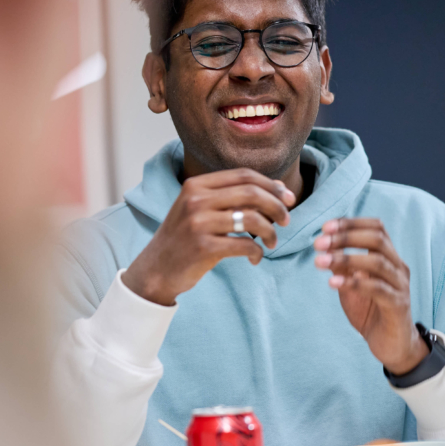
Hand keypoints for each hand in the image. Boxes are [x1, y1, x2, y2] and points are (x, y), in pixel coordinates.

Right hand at [122, 168, 295, 305]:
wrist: (156, 269)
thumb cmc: (184, 239)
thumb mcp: (199, 210)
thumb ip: (231, 197)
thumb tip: (277, 188)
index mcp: (196, 185)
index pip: (244, 175)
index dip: (271, 185)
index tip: (288, 198)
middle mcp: (196, 200)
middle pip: (251, 193)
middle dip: (277, 206)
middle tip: (286, 220)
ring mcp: (198, 223)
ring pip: (252, 219)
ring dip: (270, 232)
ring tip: (272, 242)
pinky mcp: (204, 248)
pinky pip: (245, 245)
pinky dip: (257, 252)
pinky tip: (256, 258)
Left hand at [313, 218, 428, 374]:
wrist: (391, 345)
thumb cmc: (371, 311)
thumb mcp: (351, 285)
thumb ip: (342, 266)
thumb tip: (323, 245)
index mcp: (389, 258)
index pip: (377, 228)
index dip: (352, 223)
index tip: (325, 227)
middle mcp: (398, 267)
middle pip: (377, 239)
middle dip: (346, 237)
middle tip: (319, 243)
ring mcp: (400, 285)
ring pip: (377, 261)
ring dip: (345, 258)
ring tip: (319, 261)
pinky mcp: (398, 305)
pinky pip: (377, 289)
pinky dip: (353, 283)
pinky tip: (332, 282)